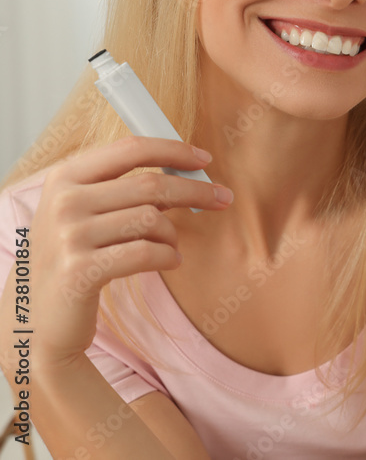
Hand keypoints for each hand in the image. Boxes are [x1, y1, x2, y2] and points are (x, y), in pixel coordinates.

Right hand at [20, 137, 231, 367]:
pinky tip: (170, 261)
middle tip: (223, 198)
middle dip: (195, 190)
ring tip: (170, 245)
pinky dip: (169, 257)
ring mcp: (69, 237)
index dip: (173, 150)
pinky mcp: (80, 271)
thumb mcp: (85, 212)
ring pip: (152, 220)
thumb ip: (124, 188)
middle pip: (150, 185)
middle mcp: (64, 202)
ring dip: (173, 234)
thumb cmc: (74, 256)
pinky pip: (147, 253)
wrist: (41, 317)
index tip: (204, 157)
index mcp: (65, 177)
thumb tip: (185, 169)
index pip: (130, 149)